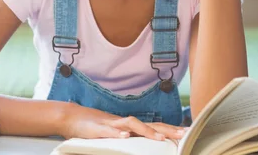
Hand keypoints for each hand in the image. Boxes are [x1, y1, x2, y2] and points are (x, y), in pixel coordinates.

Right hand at [59, 102, 187, 140]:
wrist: (71, 117)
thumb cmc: (93, 127)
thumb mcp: (113, 133)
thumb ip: (128, 137)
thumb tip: (144, 141)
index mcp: (128, 126)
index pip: (153, 126)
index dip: (169, 130)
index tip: (186, 133)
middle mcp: (123, 123)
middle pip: (149, 124)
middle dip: (167, 129)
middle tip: (184, 134)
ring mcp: (110, 124)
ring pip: (131, 124)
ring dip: (146, 131)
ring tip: (160, 139)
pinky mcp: (97, 128)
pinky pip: (108, 130)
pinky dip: (117, 133)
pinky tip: (125, 137)